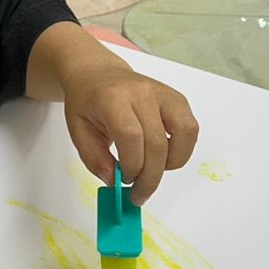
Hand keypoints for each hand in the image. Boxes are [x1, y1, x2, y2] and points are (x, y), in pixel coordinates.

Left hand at [63, 61, 197, 205]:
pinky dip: (181, 149)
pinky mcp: (176, 98)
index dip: (132, 165)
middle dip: (150, 176)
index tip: (125, 181)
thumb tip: (113, 180)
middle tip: (139, 193)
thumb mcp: (77, 130)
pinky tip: (163, 157)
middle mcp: (142, 92)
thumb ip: (93, 158)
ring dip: (172, 162)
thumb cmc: (87, 103)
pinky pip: (190, 128)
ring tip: (153, 171)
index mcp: (112, 98)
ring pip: (184, 133)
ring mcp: (163, 93)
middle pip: (157, 142)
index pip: (131, 136)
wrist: (98, 74)